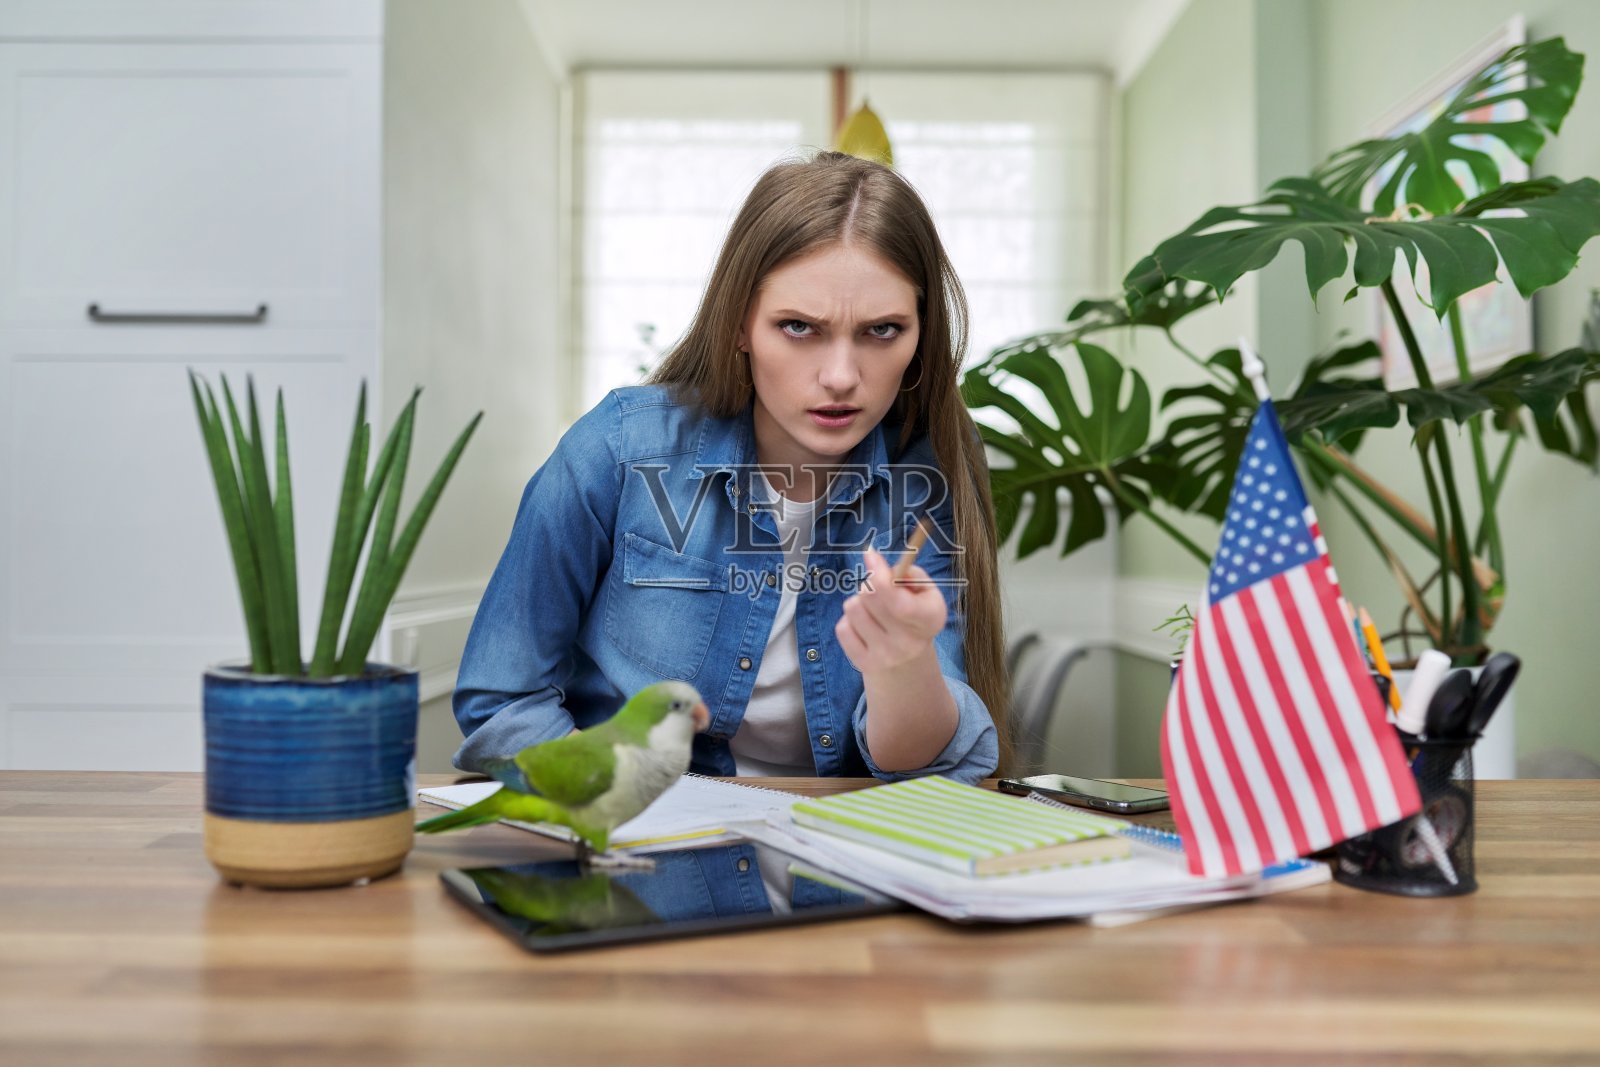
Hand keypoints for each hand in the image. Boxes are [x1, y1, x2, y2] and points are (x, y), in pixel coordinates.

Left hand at [834, 547, 946, 674]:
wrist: (908, 659)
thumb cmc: (916, 612)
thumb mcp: (924, 590)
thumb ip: (907, 572)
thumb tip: (876, 562)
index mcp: (931, 620)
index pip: (899, 603)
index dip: (880, 576)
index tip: (870, 554)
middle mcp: (910, 643)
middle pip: (871, 599)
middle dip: (870, 583)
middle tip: (877, 587)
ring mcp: (885, 657)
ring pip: (852, 609)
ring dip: (858, 601)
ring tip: (871, 608)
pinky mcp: (864, 664)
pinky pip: (842, 628)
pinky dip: (849, 620)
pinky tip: (863, 625)